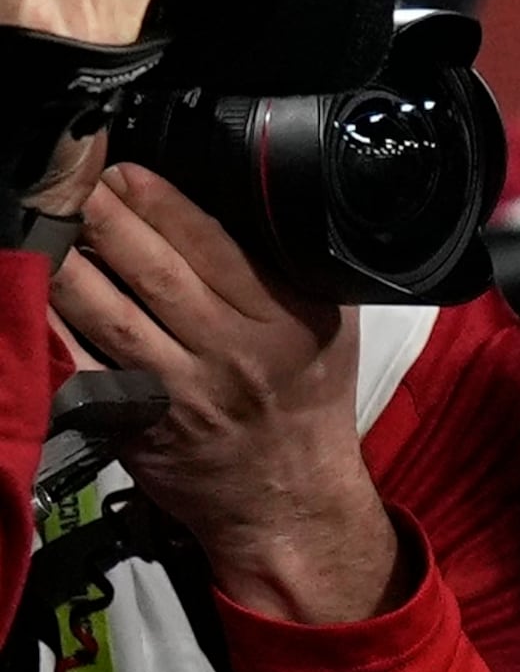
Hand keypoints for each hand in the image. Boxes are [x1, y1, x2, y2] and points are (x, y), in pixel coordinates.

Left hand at [52, 164, 397, 625]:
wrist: (287, 500)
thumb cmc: (308, 404)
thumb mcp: (330, 329)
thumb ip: (293, 272)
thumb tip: (245, 206)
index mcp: (285, 322)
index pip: (215, 247)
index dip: (163, 204)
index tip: (128, 171)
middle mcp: (230, 354)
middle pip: (154, 272)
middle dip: (107, 218)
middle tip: (75, 178)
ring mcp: (177, 391)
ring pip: (107, 314)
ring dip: (69, 263)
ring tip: (47, 222)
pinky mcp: (134, 421)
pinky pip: (80, 365)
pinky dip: (54, 327)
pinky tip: (37, 291)